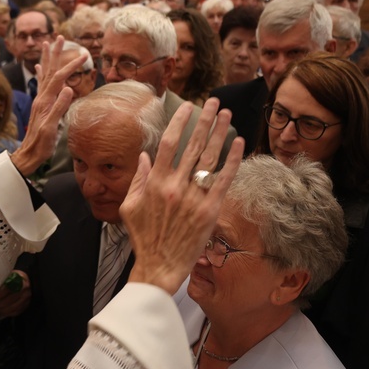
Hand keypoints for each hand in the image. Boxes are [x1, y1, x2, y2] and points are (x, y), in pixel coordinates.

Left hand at [0, 271, 30, 316]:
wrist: (24, 281)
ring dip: (1, 310)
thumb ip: (1, 281)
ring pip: (13, 307)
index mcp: (21, 279)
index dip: (0, 294)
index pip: (10, 288)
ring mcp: (26, 298)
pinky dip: (6, 313)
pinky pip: (15, 312)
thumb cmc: (13, 278)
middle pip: (11, 299)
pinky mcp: (25, 305)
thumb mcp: (8, 275)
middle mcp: (25, 289)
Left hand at [10, 36, 85, 175]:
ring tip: (47, 44)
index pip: (60, 77)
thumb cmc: (41, 143)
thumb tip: (69, 88)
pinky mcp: (40, 105)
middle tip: (59, 36)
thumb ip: (59, 108)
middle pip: (49, 70)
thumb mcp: (51, 127)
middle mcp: (41, 97)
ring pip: (45, 74)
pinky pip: (41, 84)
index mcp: (45, 100)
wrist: (28, 154)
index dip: (71, 65)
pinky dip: (41, 73)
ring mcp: (40, 100)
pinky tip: (39, 68)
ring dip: (47, 58)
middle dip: (55, 53)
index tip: (84, 55)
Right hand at [120, 98, 243, 294]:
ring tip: (227, 114)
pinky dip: (232, 160)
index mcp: (154, 182)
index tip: (187, 106)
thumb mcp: (129, 207)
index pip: (168, 143)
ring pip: (210, 158)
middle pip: (193, 145)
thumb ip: (137, 178)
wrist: (159, 266)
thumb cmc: (143, 237)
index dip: (179, 122)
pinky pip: (224, 180)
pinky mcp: (211, 211)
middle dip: (205, 120)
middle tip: (214, 102)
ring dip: (220, 133)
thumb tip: (144, 156)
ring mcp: (194, 198)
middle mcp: (175, 186)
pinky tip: (238, 143)